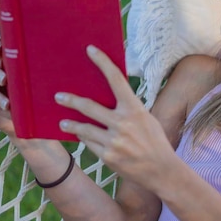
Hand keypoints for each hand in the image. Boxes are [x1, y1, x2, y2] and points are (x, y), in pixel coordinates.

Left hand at [56, 45, 176, 187]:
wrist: (162, 170)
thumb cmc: (154, 141)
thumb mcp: (146, 118)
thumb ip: (127, 108)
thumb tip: (107, 96)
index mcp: (135, 109)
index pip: (116, 79)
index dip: (103, 62)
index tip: (90, 50)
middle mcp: (123, 123)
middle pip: (89, 106)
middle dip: (71, 100)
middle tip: (58, 97)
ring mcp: (114, 141)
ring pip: (84, 128)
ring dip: (70, 124)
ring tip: (63, 122)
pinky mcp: (108, 156)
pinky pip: (89, 143)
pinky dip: (84, 138)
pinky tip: (81, 136)